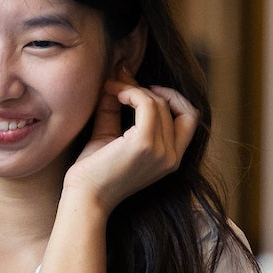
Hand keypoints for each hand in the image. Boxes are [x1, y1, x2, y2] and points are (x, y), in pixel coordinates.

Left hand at [63, 81, 197, 215]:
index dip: (173, 98)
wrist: (83, 199)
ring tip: (111, 88)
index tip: (145, 90)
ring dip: (134, 89)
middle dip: (146, 89)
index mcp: (170, 159)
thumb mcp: (110, 135)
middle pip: (172, 107)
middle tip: (120, 83)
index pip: (189, 119)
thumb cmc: (93, 172)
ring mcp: (161, 152)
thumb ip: (116, 109)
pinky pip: (147, 104)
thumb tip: (119, 73)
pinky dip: (131, 92)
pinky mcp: (144, 144)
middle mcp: (172, 158)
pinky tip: (114, 93)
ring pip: (159, 103)